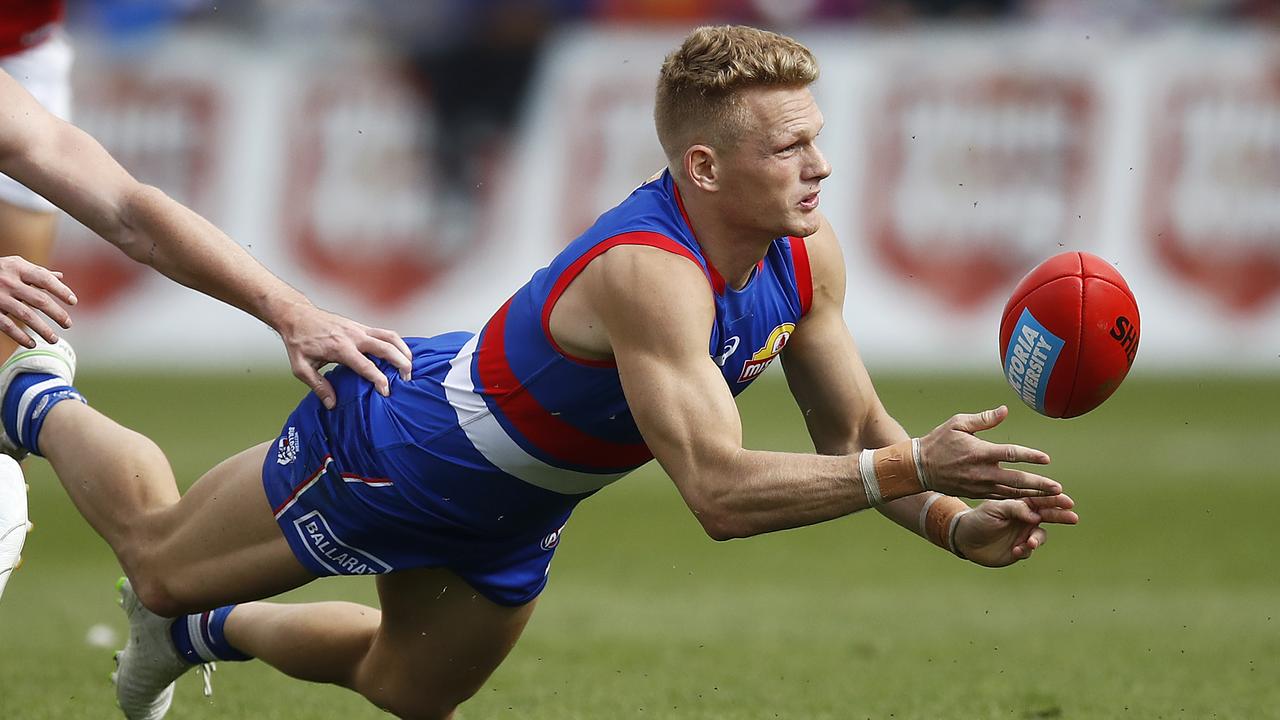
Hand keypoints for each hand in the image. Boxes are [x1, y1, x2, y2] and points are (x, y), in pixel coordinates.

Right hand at [0, 255, 75, 346]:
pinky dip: (21, 337)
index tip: (73, 302)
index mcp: (17, 267)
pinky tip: (32, 344)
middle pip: (39, 300)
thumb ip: (36, 272)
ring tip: (54, 339)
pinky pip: (7, 326)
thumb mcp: (15, 266)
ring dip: (43, 330)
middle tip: (68, 324)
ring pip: (26, 316)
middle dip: (57, 314)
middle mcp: (8, 281)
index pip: (44, 279)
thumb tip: (60, 277)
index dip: (61, 290)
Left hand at [276, 301, 412, 409]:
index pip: (366, 365)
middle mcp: (354, 336)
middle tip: (408, 378)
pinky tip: (402, 353)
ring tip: (410, 366)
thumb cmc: (299, 342)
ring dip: (404, 350)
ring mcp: (360, 329)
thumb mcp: (301, 367)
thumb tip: (332, 403)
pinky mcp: (361, 326)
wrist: (297, 316)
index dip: (379, 379)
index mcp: (340, 348)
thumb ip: (318, 385)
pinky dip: (397, 342)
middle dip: (401, 363)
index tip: (386, 392)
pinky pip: (385, 332)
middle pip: (386, 348)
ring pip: (390, 336)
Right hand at [918, 406, 1058, 499]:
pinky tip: (1030, 501)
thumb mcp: (957, 424)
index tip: (1046, 459)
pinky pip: (1001, 498)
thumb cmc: (938, 441)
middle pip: (1016, 480)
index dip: (1029, 456)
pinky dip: (1017, 500)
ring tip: (1051, 498)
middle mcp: (982, 472)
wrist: (919, 468)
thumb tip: (1005, 410)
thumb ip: (983, 419)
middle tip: (1058, 489)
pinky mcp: (976, 494)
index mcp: (979, 452)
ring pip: (1011, 492)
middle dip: (1039, 485)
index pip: (1010, 454)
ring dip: (1032, 495)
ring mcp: (979, 485)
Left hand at [953, 494, 1078, 566]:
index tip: (1067, 501)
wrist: (964, 539)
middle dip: (1061, 516)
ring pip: (1040, 535)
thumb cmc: (978, 518)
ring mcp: (1024, 534)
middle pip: (1049, 516)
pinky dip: (1025, 550)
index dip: (1056, 500)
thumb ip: (1014, 509)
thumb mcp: (994, 509)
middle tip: (1073, 517)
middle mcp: (1026, 518)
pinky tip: (1015, 549)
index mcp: (1021, 504)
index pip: (1041, 500)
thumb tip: (1035, 515)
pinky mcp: (1020, 549)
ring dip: (1038, 538)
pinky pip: (1029, 550)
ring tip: (1030, 542)